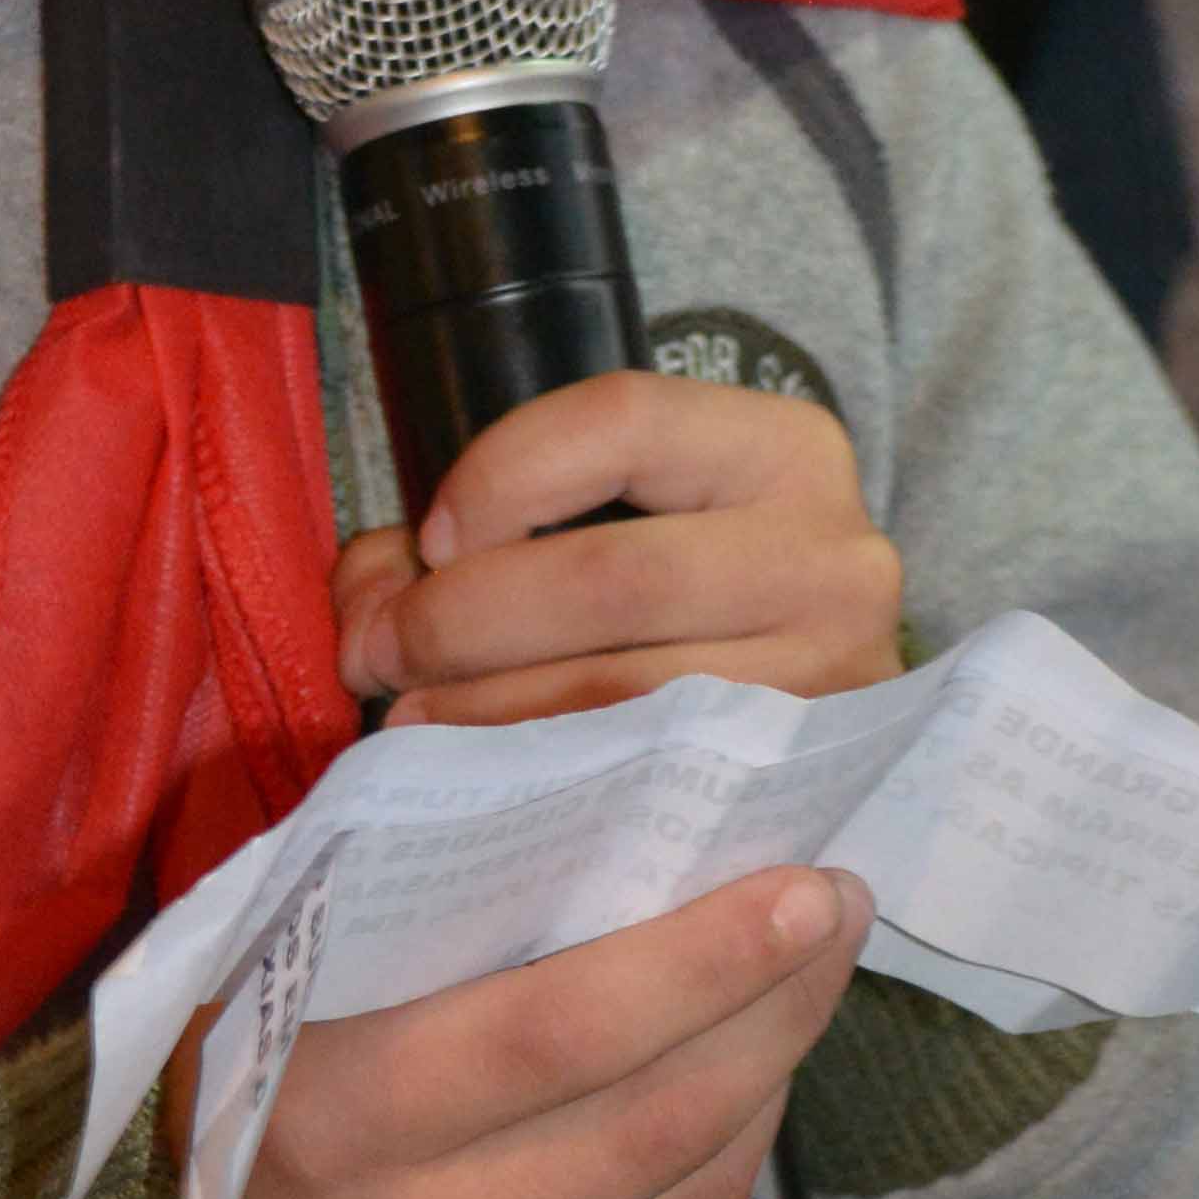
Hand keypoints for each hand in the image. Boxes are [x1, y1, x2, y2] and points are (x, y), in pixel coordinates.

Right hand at [214, 864, 870, 1198]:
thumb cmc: (274, 1081)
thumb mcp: (301, 980)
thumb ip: (435, 909)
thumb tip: (640, 815)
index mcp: (331, 1120)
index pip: (560, 1030)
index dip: (705, 959)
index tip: (804, 889)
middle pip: (654, 1118)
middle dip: (774, 1006)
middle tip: (832, 919)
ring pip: (689, 1196)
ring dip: (769, 1082)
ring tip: (796, 994)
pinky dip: (728, 1176)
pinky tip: (737, 1105)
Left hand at [334, 374, 900, 725]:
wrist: (809, 727)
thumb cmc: (685, 606)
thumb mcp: (614, 523)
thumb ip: (478, 531)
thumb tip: (368, 599)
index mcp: (784, 450)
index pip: (621, 420)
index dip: (500, 475)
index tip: (431, 540)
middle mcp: (831, 556)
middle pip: (610, 575)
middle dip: (461, 616)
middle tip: (377, 651)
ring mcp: (829, 678)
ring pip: (617, 692)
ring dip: (480, 708)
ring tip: (406, 715)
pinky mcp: (796, 779)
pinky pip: (639, 779)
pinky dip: (533, 772)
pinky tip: (473, 771)